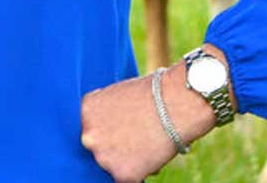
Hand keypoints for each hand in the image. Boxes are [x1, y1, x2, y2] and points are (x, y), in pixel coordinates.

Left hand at [80, 65, 212, 181]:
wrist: (179, 103)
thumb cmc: (157, 92)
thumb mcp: (121, 92)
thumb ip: (107, 111)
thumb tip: (109, 126)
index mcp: (87, 110)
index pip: (91, 126)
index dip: (109, 128)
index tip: (121, 126)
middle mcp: (89, 136)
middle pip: (99, 147)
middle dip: (115, 144)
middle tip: (136, 136)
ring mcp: (104, 157)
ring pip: (113, 164)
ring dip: (128, 158)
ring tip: (148, 142)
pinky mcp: (122, 174)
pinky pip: (130, 178)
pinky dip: (141, 171)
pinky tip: (153, 152)